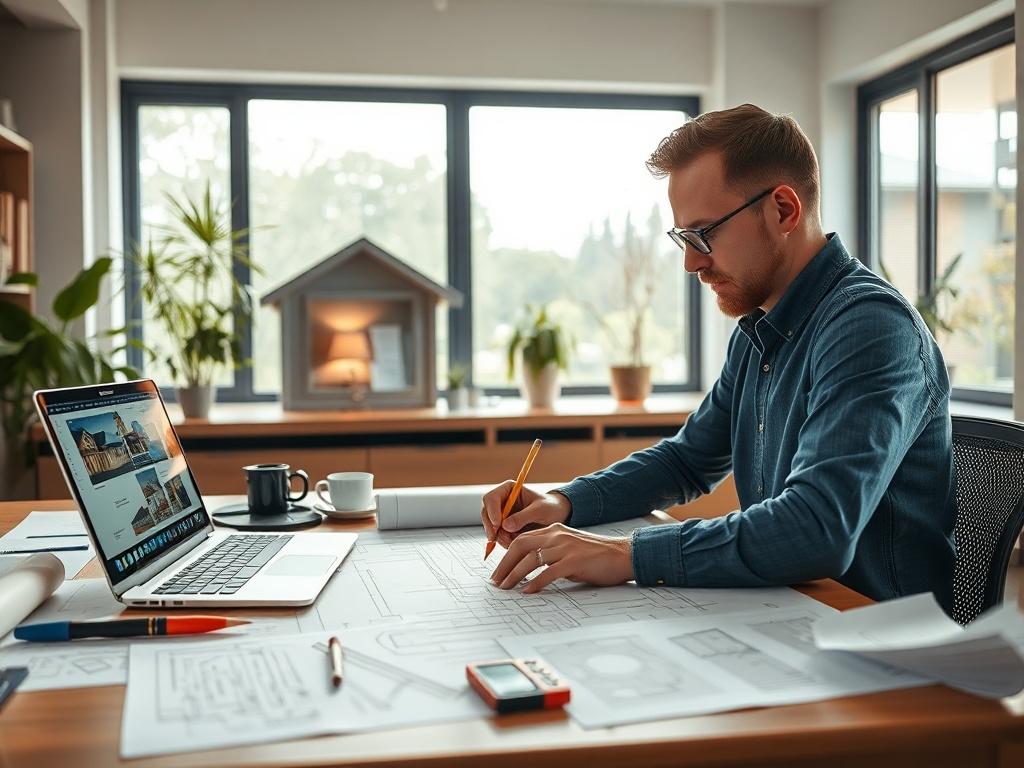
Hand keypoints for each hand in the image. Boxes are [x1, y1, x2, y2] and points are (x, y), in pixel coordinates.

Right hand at [481, 483, 571, 549]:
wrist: (557, 516)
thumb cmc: (550, 508)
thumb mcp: (540, 510)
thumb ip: (524, 517)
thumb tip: (505, 526)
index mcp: (508, 489)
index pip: (491, 498)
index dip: (492, 511)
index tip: (498, 524)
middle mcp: (502, 501)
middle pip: (486, 514)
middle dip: (492, 528)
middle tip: (500, 539)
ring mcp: (502, 515)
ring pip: (491, 528)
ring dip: (499, 537)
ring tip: (514, 542)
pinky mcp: (504, 528)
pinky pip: (498, 537)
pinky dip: (504, 542)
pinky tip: (514, 544)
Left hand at [489, 522, 633, 593]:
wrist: (623, 554)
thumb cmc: (597, 556)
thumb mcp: (570, 548)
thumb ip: (552, 554)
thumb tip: (532, 571)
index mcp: (554, 530)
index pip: (523, 539)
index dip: (507, 555)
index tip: (499, 570)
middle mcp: (557, 535)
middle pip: (521, 546)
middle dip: (504, 564)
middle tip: (496, 581)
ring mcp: (565, 547)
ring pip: (531, 559)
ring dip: (514, 575)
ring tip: (506, 588)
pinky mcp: (574, 561)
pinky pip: (548, 573)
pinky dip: (535, 583)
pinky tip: (528, 592)